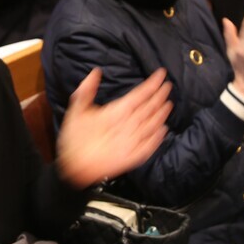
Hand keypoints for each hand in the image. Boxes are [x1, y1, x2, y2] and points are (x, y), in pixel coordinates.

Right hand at [57, 68, 172, 188]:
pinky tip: (164, 130)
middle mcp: (127, 127)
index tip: (161, 75)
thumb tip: (96, 72)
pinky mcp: (133, 157)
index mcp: (115, 114)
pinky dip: (158, 137)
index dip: (151, 84)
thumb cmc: (74, 140)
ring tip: (169, 103)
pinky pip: (150, 145)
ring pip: (152, 125)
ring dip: (162, 114)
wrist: (75, 170)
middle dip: (160, 96)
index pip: (138, 95)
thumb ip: (86, 90)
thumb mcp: (76, 111)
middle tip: (168, 85)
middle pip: (148, 108)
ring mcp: (132, 143)